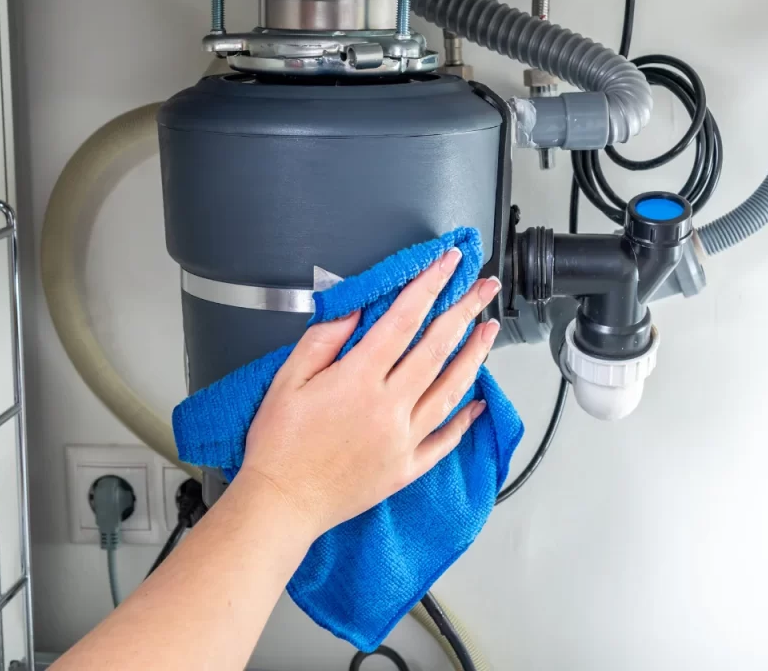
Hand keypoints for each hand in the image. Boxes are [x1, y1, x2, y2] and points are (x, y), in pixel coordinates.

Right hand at [237, 247, 501, 538]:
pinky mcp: (406, 469)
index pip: (403, 321)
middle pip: (436, 349)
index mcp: (358, 380)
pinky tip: (479, 403)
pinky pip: (445, 440)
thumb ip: (323, 340)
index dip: (429, 286)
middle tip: (484, 288)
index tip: (448, 264)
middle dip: (464, 312)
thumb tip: (355, 312)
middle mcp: (388, 407)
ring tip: (489, 331)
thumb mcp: (287, 380)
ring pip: (451, 390)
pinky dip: (465, 419)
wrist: (282, 504)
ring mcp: (403, 440)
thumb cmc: (278, 445)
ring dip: (474, 357)